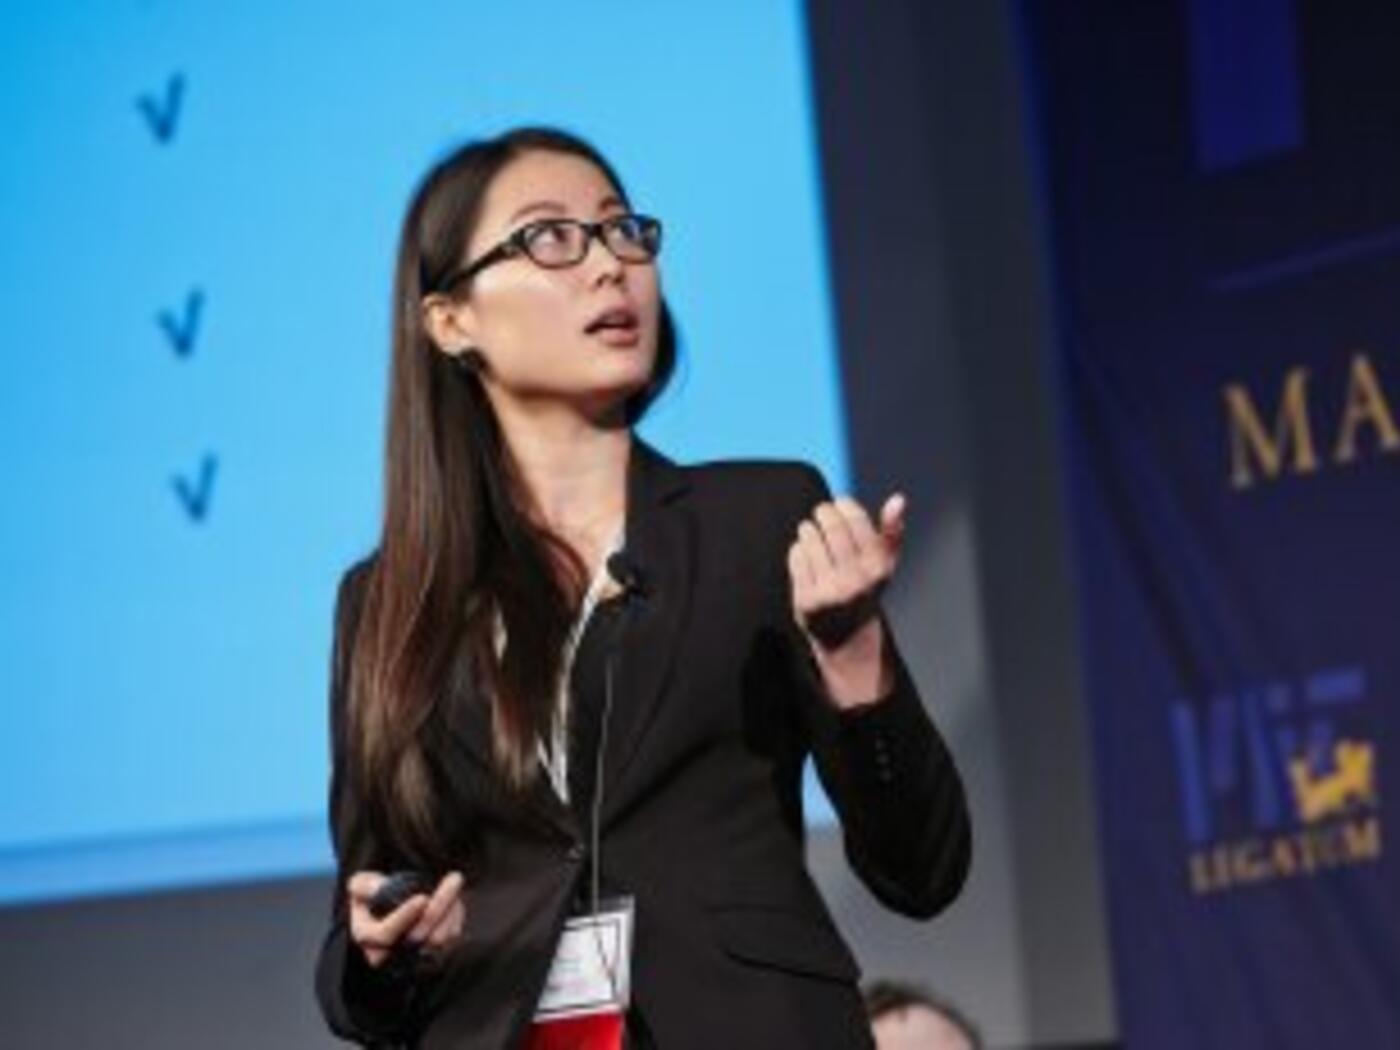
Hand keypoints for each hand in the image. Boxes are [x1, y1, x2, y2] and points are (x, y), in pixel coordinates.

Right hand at [347, 870, 465, 968]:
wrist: (390, 909)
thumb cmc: (373, 897)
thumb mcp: (361, 887)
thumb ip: (364, 885)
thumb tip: (377, 888)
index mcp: (367, 937)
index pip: (384, 934)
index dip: (403, 917)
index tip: (422, 898)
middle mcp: (389, 952)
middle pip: (418, 937)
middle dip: (438, 907)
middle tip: (454, 880)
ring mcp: (412, 955)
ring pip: (439, 938)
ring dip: (451, 908)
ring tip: (453, 882)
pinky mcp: (434, 952)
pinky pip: (451, 937)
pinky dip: (456, 915)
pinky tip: (454, 898)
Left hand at [787, 491, 906, 705]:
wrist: (848, 638)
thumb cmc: (865, 590)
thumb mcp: (884, 565)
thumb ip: (891, 531)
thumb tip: (898, 499)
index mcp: (877, 567)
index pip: (856, 520)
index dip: (844, 505)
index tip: (840, 504)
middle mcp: (855, 580)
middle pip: (831, 526)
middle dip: (824, 513)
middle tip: (822, 513)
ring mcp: (829, 591)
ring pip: (810, 538)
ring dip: (808, 530)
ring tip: (812, 533)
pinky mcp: (806, 599)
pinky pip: (796, 557)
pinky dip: (798, 551)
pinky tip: (805, 555)